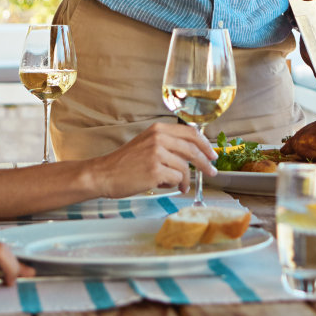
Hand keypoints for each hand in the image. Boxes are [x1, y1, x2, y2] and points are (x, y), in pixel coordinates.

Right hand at [89, 121, 216, 196]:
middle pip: (193, 150)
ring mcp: (157, 154)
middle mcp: (159, 138)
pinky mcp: (155, 171)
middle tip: (211, 172)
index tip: (212, 154)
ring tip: (179, 186)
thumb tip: (194, 152)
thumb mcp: (146, 143)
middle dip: (205, 163)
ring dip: (185, 180)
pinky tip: (164, 186)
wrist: (103, 174)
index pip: (191, 133)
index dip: (205, 144)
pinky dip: (174, 185)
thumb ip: (168, 143)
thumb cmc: (125, 163)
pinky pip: (176, 179)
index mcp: (158, 129)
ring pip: (185, 168)